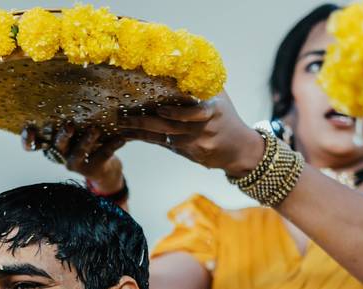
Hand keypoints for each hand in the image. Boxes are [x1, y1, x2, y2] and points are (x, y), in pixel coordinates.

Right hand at [22, 123, 125, 193]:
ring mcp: (74, 163)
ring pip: (78, 153)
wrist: (102, 167)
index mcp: (50, 143)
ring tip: (95, 130)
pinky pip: (102, 156)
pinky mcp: (91, 169)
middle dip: (62, 136)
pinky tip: (121, 139)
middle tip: (69, 125)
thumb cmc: (83, 138)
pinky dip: (112, 146)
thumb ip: (68, 115)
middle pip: (56, 146)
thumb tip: (72, 83)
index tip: (30, 128)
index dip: (28, 139)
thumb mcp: (74, 128)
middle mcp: (59, 154)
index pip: (32, 145)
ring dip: (86, 141)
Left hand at [117, 92, 264, 176]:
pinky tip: (131, 134)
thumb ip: (201, 84)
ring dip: (141, 131)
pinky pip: (164, 145)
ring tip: (122, 124)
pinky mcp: (189, 154)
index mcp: (212, 111)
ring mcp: (196, 144)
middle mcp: (203, 129)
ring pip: (164, 137)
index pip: (196, 113)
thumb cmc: (225, 117)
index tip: (160, 109)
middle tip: (125, 117)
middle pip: (172, 127)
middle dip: (146, 122)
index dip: (178, 113)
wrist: (239, 149)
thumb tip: (179, 61)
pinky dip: (147, 138)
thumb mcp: (219, 97)